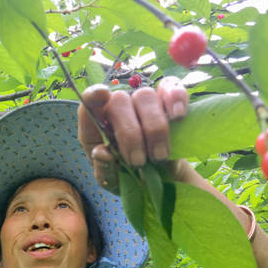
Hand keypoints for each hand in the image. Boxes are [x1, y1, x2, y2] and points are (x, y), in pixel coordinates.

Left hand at [77, 78, 190, 192]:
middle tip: (137, 162)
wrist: (157, 179)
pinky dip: (176, 98)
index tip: (102, 95)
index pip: (89, 100)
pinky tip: (178, 116)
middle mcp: (118, 108)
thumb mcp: (111, 180)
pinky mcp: (168, 103)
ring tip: (158, 157)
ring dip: (154, 128)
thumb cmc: (127, 175)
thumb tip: (102, 153)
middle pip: (120, 100)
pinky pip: (172, 87)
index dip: (93, 94)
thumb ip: (103, 168)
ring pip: (146, 96)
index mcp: (97, 125)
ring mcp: (143, 103)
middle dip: (130, 133)